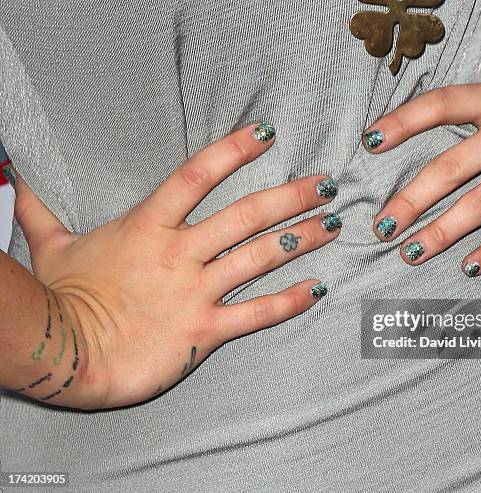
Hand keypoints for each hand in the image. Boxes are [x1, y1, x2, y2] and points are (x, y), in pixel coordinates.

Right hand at [12, 122, 340, 408]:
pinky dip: (289, 301)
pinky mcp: (205, 328)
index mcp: (149, 225)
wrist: (65, 352)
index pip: (198, 175)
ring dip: (301, 238)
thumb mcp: (53, 246)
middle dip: (291, 195)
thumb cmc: (64, 297)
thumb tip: (17, 183)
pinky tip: (317, 288)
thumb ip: (41, 211)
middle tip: (326, 183)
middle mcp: (180, 252)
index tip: (266, 134)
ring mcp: (196, 290)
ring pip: (260, 257)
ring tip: (332, 224)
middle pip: (246, 214)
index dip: (235, 149)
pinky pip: (256, 313)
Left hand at [364, 43, 480, 275]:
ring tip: (410, 253)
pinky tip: (470, 267)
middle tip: (382, 227)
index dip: (402, 123)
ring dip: (441, 234)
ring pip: (479, 207)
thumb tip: (448, 51)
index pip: (441, 106)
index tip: (369, 143)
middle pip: (449, 170)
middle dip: (410, 202)